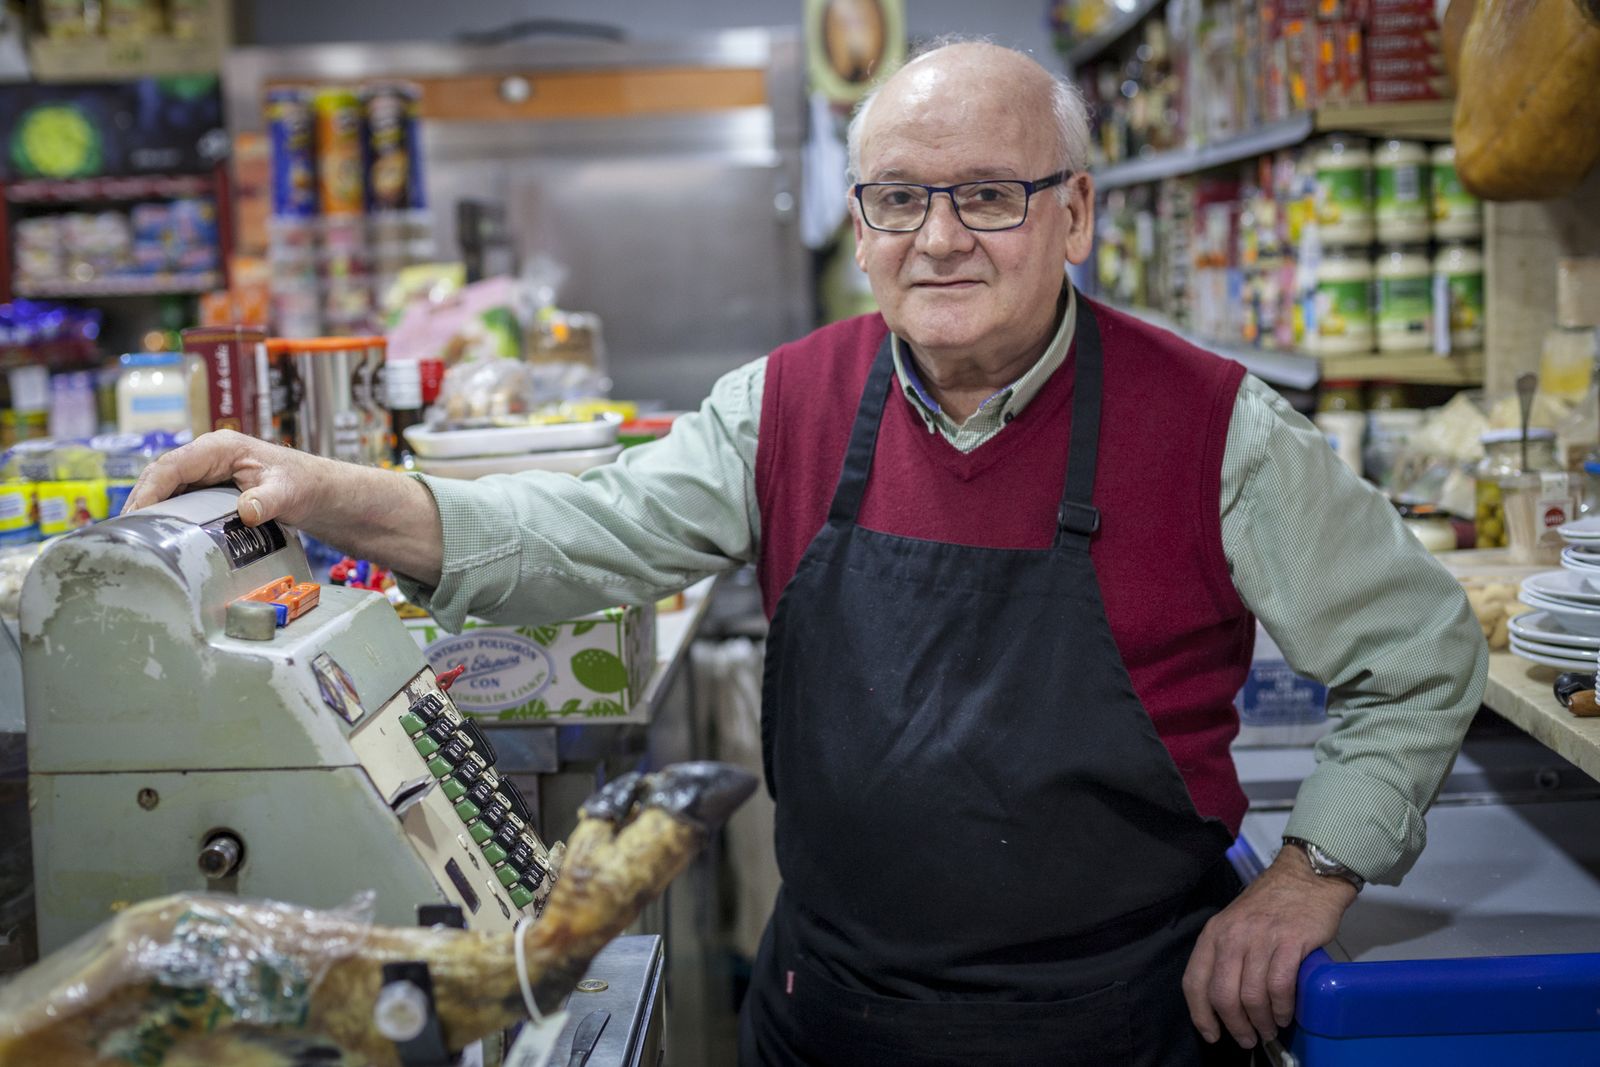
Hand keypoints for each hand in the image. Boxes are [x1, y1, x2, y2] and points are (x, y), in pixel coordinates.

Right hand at [124, 430, 329, 528]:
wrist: (317, 491)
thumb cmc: (304, 484)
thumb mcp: (289, 492)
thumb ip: (268, 500)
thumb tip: (247, 511)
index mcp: (220, 448)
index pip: (172, 465)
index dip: (150, 489)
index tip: (136, 514)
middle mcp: (208, 456)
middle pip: (160, 476)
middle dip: (140, 502)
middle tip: (125, 534)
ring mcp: (206, 471)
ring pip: (165, 487)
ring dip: (148, 510)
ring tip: (132, 539)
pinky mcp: (208, 487)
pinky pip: (178, 498)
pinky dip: (164, 514)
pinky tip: (156, 535)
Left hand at [1181, 845, 1356, 1048]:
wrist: (1305, 876)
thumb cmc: (1270, 905)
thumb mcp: (1235, 924)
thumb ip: (1226, 955)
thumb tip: (1224, 1001)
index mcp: (1214, 934)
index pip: (1194, 981)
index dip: (1200, 1014)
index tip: (1212, 1034)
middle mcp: (1232, 936)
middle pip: (1223, 995)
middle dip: (1235, 1026)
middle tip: (1248, 1039)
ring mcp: (1261, 938)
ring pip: (1252, 995)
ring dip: (1261, 1021)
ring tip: (1270, 1029)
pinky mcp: (1291, 942)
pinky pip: (1280, 986)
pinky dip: (1282, 1008)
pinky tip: (1285, 1014)